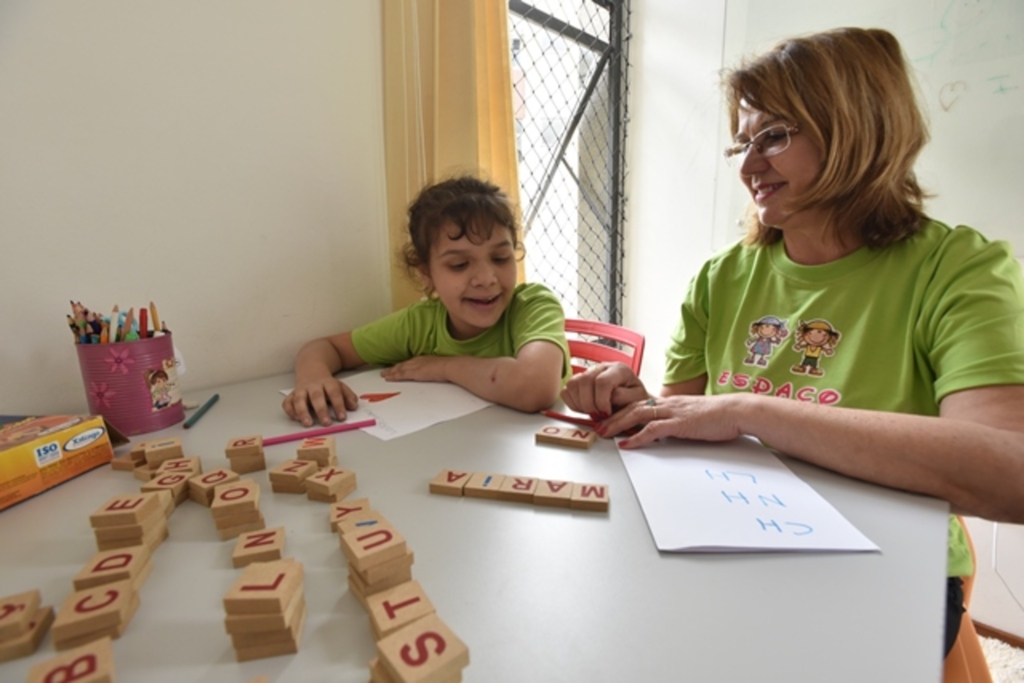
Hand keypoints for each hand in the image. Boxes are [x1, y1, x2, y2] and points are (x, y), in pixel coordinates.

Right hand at [282, 377, 358, 426]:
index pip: (334, 393)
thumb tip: (354, 406)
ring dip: (303, 411)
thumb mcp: (340, 386)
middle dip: (321, 410)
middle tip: (326, 423)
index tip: (342, 417)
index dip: (338, 405)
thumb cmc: (327, 383)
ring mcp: (301, 390)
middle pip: (317, 396)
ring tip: (308, 423)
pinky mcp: (291, 395)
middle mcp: (313, 386)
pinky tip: (296, 418)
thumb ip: (348, 396)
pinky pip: (287, 402)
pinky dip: (290, 410)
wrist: (311, 368)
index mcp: (327, 382)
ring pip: (299, 399)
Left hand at [380, 356, 450, 382]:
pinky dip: (393, 376)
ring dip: (390, 372)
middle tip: (385, 371)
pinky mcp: (413, 373)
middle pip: (402, 365)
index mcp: (422, 359)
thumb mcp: (439, 366)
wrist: (448, 366)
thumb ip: (435, 368)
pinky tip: (388, 378)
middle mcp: (416, 361)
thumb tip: (436, 371)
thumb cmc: (447, 367)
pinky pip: (400, 375)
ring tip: (383, 375)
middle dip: (393, 368)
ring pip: (398, 369)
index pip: (409, 362)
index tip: (396, 367)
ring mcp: (414, 366)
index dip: (402, 365)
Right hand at [560, 362, 648, 418]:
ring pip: (573, 384)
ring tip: (593, 412)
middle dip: (590, 404)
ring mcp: (588, 373)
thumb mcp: (638, 399)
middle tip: (598, 416)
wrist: (631, 400)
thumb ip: (625, 397)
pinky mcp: (578, 382)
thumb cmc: (634, 399)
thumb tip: (610, 398)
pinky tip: (585, 409)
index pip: (603, 381)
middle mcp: (601, 368)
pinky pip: (566, 391)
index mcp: (619, 369)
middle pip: (585, 380)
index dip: (601, 401)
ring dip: (580, 404)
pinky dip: (573, 403)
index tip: (606, 413)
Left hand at [604, 394, 745, 447]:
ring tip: (604, 433)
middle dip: (611, 416)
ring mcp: (672, 412)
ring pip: (637, 414)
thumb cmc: (717, 415)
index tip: (607, 417)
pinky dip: (637, 437)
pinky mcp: (680, 423)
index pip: (638, 403)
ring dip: (617, 424)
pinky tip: (627, 444)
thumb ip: (676, 420)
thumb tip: (664, 431)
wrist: (736, 411)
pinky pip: (653, 429)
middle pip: (631, 406)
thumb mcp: (691, 416)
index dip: (620, 410)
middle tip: (596, 425)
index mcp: (668, 402)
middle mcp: (667, 403)